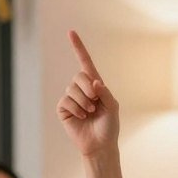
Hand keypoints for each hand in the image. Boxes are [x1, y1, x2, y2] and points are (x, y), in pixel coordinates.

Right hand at [56, 31, 119, 156]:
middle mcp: (82, 89)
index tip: (71, 32)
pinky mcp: (63, 109)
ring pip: (72, 89)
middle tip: (95, 103)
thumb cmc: (109, 126)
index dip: (78, 48)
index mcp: (95, 85)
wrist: (100, 145)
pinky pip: (66, 101)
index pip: (85, 62)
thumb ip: (105, 93)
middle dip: (88, 88)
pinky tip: (82, 117)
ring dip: (84, 102)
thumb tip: (94, 81)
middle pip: (79, 75)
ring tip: (90, 112)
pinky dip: (76, 108)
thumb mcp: (113, 108)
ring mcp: (71, 98)